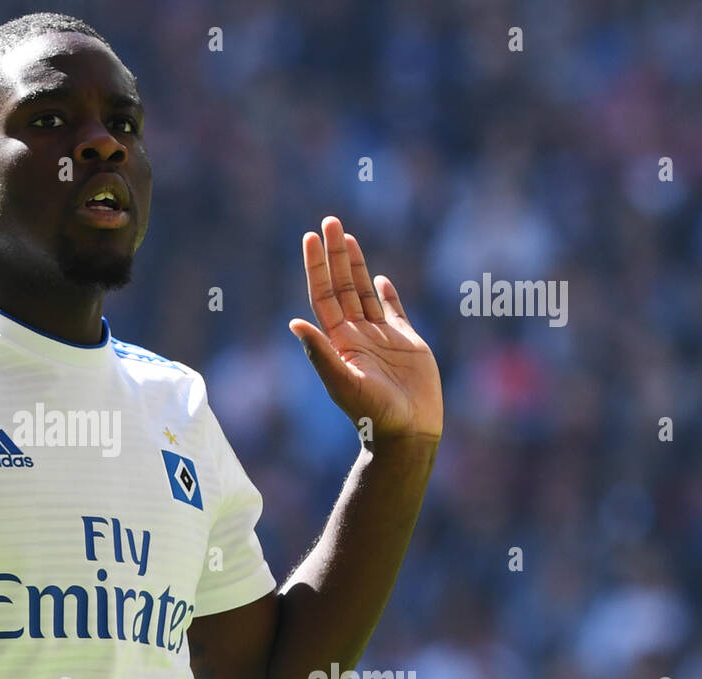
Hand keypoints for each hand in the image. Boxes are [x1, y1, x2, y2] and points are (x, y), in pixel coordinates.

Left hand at [290, 216, 442, 441]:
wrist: (408, 433)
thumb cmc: (373, 414)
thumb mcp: (344, 383)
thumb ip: (320, 353)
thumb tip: (294, 322)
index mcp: (339, 341)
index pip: (323, 296)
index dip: (316, 267)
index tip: (311, 238)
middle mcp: (356, 335)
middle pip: (341, 286)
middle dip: (334, 255)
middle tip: (329, 221)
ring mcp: (381, 337)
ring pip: (364, 292)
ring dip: (355, 265)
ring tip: (346, 237)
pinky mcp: (407, 343)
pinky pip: (393, 311)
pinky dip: (386, 293)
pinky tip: (378, 277)